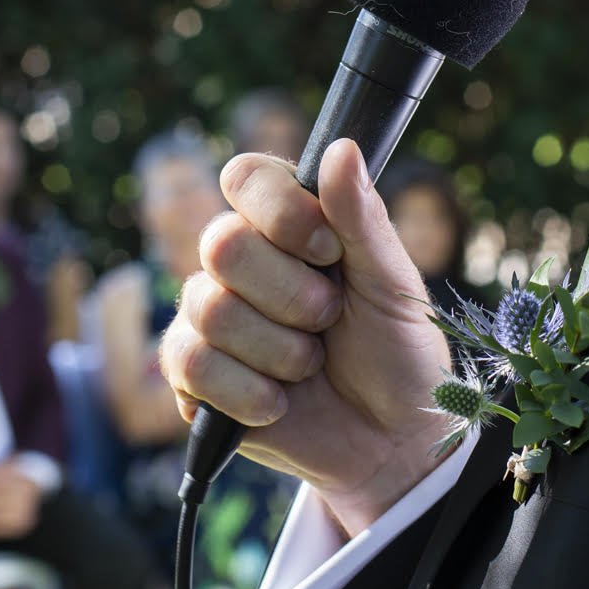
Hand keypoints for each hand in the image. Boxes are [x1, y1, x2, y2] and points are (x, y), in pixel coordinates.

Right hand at [161, 138, 454, 535]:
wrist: (393, 442)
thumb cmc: (397, 352)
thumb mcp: (392, 283)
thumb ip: (362, 217)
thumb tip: (342, 147)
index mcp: (286, 224)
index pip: (244, 177)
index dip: (280, 212)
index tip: (327, 250)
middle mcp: (241, 262)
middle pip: (221, 243)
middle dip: (290, 294)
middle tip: (328, 319)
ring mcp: (211, 318)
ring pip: (209, 307)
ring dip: (278, 349)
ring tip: (309, 364)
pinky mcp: (193, 377)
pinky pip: (190, 364)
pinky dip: (247, 390)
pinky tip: (279, 402)